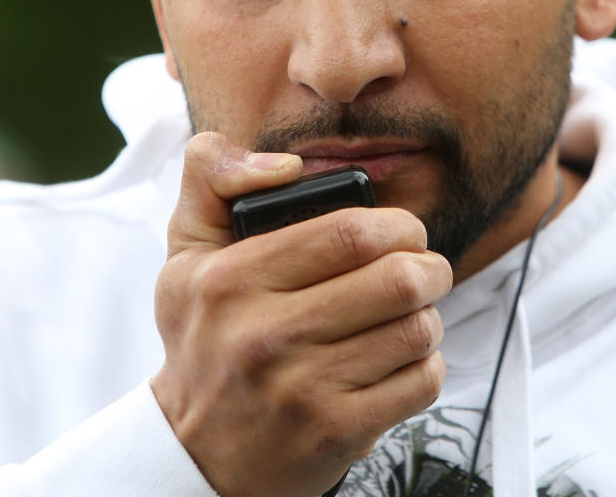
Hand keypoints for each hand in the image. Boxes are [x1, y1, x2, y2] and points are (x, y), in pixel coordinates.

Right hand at [150, 133, 451, 496]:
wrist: (195, 452)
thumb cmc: (204, 339)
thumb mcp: (186, 252)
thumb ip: (212, 175)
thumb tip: (286, 163)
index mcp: (231, 280)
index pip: (349, 232)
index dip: (397, 224)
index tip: (403, 231)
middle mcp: (264, 335)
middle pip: (397, 278)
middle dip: (429, 265)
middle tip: (424, 267)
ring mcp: (303, 389)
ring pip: (417, 330)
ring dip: (428, 316)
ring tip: (408, 314)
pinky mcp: (337, 432)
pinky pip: (420, 381)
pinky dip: (426, 364)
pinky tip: (398, 359)